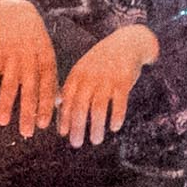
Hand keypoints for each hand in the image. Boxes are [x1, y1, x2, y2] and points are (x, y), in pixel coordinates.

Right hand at [0, 0, 62, 132]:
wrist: (18, 13)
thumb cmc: (35, 40)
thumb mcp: (47, 55)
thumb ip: (51, 78)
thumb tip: (58, 104)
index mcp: (46, 60)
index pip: (47, 88)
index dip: (45, 107)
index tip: (42, 125)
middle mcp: (31, 59)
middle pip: (29, 90)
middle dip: (27, 112)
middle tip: (26, 132)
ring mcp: (13, 55)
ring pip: (9, 84)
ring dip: (6, 104)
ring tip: (2, 122)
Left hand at [52, 24, 159, 144]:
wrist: (127, 43)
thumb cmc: (102, 61)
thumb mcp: (84, 68)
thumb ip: (72, 86)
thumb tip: (59, 107)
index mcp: (78, 74)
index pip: (67, 99)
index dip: (64, 117)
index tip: (63, 133)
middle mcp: (90, 77)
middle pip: (80, 107)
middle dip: (77, 127)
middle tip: (76, 144)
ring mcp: (107, 79)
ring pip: (98, 108)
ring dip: (96, 127)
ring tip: (95, 140)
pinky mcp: (124, 81)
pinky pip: (119, 103)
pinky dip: (116, 116)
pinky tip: (114, 128)